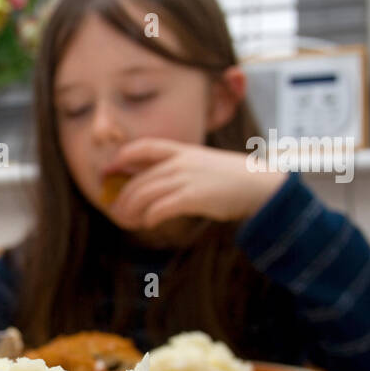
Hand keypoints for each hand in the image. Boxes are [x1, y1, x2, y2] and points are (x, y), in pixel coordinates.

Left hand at [105, 138, 286, 231]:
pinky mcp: (193, 197)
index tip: (109, 170)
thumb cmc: (231, 178)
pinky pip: (160, 208)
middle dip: (123, 197)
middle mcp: (180, 162)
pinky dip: (149, 217)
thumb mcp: (202, 163)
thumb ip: (178, 168)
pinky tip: (148, 223)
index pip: (144, 147)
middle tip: (116, 210)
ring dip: (131, 210)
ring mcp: (186, 179)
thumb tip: (153, 182)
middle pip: (139, 179)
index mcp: (182, 150)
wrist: (260, 185)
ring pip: (144, 194)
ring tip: (127, 221)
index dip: (122, 157)